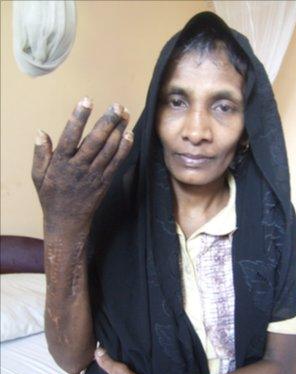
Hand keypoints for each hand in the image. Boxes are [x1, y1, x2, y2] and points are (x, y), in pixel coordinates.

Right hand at [32, 97, 133, 230]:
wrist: (67, 222)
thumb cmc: (51, 196)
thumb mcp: (38, 177)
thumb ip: (40, 155)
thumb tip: (41, 132)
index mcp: (61, 163)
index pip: (70, 136)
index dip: (78, 118)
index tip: (86, 101)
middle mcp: (79, 167)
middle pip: (95, 141)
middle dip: (107, 122)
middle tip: (117, 105)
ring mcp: (94, 175)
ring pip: (109, 150)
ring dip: (118, 131)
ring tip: (124, 113)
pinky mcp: (105, 181)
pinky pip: (116, 163)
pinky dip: (124, 149)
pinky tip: (129, 135)